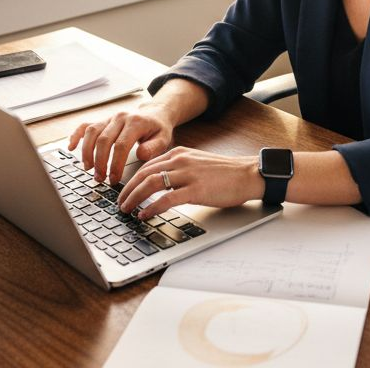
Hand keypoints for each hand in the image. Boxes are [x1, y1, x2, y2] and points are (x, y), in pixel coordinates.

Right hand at [66, 102, 174, 184]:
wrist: (155, 113)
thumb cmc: (158, 129)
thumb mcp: (164, 138)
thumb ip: (154, 147)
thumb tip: (140, 154)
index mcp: (136, 122)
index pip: (121, 145)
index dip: (115, 164)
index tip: (113, 179)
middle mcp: (120, 117)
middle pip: (103, 140)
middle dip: (100, 162)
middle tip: (99, 178)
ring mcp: (110, 117)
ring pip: (92, 132)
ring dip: (87, 152)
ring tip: (88, 169)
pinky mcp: (103, 120)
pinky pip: (85, 125)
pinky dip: (76, 136)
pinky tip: (71, 147)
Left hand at [117, 147, 264, 218]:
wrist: (249, 174)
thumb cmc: (227, 173)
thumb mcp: (198, 164)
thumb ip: (180, 170)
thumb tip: (162, 185)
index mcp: (179, 153)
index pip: (147, 165)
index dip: (132, 180)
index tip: (125, 192)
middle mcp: (180, 160)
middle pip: (143, 173)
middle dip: (127, 190)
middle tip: (120, 203)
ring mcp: (187, 174)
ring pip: (150, 184)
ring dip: (134, 198)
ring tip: (126, 210)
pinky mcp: (195, 190)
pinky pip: (165, 199)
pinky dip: (151, 208)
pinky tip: (145, 215)